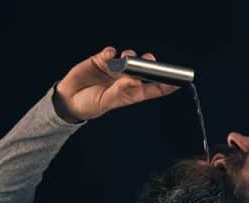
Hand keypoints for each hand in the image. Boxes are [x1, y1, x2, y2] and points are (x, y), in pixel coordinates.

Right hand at [53, 47, 180, 121]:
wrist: (67, 100)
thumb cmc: (90, 105)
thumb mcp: (107, 101)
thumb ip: (121, 90)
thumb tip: (135, 80)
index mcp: (131, 93)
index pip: (154, 88)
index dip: (167, 84)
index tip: (180, 80)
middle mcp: (126, 80)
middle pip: (145, 69)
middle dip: (150, 63)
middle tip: (151, 59)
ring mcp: (115, 69)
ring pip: (130, 58)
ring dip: (131, 56)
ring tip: (127, 58)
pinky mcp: (101, 60)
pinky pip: (110, 52)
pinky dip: (112, 52)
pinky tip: (110, 55)